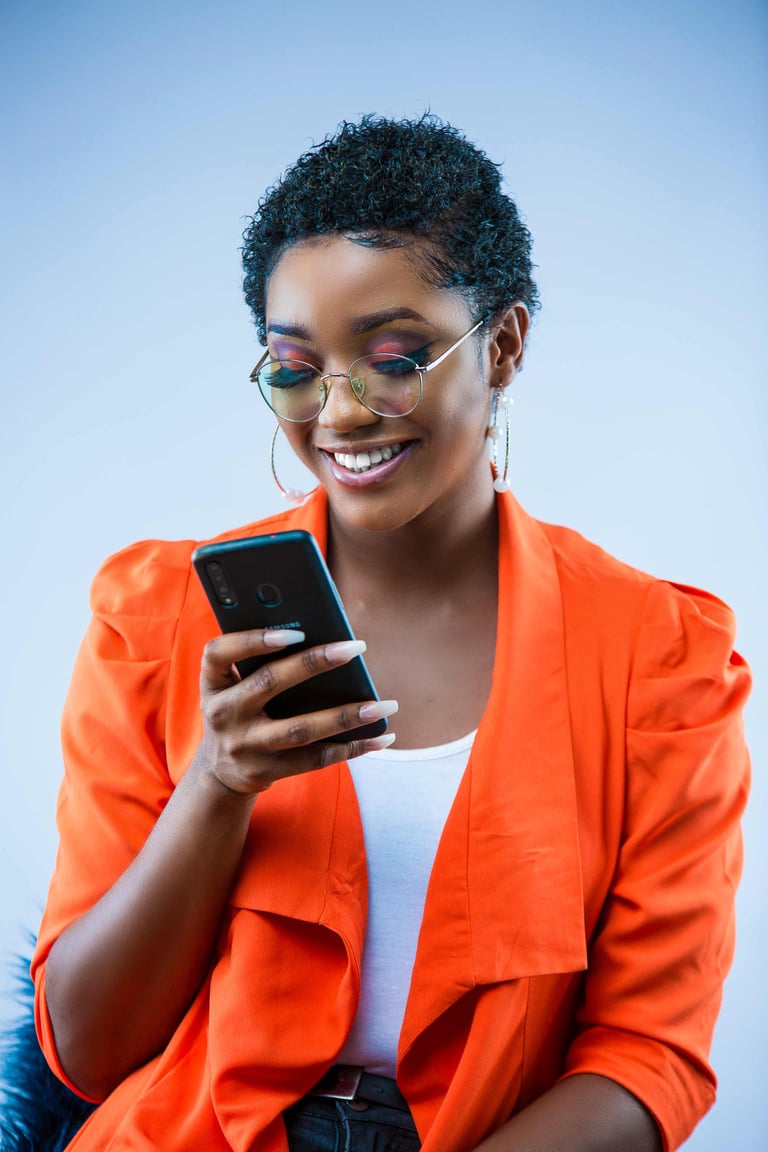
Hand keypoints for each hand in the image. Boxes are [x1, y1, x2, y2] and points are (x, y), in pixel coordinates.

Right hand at [195, 628, 396, 794]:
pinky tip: (380, 736)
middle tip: (356, 647)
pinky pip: (314, 759)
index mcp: (212, 683)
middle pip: (269, 682)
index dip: (253, 639)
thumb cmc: (240, 708)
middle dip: (314, 662)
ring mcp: (244, 746)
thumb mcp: (233, 685)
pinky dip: (352, 747)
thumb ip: (259, 660)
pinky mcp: (265, 771)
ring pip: (301, 728)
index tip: (294, 630)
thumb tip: (321, 634)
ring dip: (347, 716)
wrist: (219, 771)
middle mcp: (223, 714)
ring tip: (384, 704)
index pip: (219, 653)